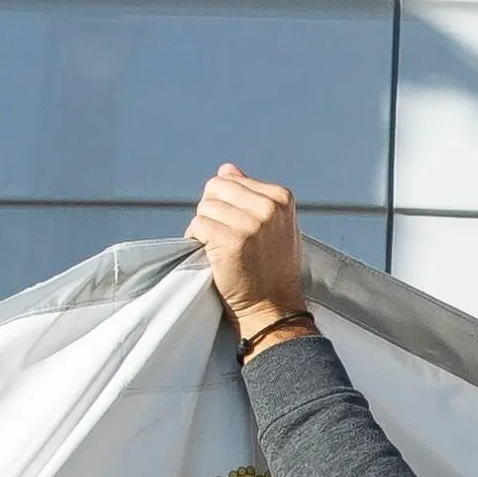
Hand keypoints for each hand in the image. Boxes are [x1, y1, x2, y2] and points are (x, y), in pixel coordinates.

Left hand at [189, 166, 313, 350]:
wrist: (273, 307)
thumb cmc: (272, 269)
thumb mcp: (274, 225)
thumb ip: (252, 195)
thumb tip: (227, 169)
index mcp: (281, 197)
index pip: (231, 180)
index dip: (225, 204)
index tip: (237, 227)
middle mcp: (268, 207)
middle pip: (214, 189)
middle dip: (212, 212)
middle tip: (224, 238)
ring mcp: (251, 223)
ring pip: (204, 208)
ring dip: (204, 228)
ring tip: (219, 249)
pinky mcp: (231, 240)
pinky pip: (197, 226)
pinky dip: (197, 240)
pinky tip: (212, 256)